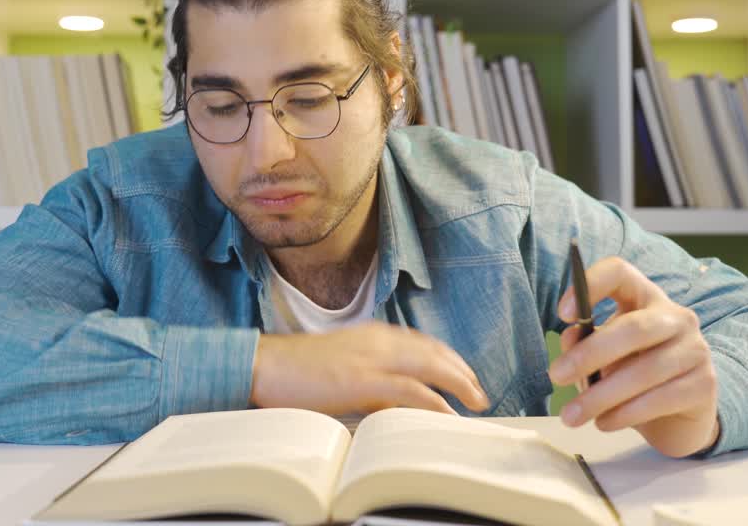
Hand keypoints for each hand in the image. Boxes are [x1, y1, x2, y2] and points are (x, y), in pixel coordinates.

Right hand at [250, 322, 490, 415]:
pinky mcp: (362, 379)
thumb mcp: (344, 368)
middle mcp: (378, 340)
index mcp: (372, 334)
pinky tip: (448, 412)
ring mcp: (371, 357)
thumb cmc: (298, 371)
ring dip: (458, 383)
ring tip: (476, 401)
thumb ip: (373, 380)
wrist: (267, 365)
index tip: (465, 375)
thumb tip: (397, 401)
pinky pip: (410, 388)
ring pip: (430, 364)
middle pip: (434, 351)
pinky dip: (434, 400)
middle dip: (462, 371)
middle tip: (479, 392)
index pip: (424, 343)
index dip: (450, 359)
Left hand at [549, 256, 719, 457]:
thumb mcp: (603, 358)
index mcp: (645, 298)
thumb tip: (570, 338)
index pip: (620, 272)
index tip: (563, 314)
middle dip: (589, 354)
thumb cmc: (632, 377)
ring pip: (644, 370)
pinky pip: (659, 399)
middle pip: (633, 327)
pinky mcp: (704, 385)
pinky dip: (625, 413)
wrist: (679, 418)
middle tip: (556, 376)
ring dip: (601, 396)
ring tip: (572, 415)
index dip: (591, 285)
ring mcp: (696, 350)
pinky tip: (604, 423)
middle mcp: (676, 317)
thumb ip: (584, 345)